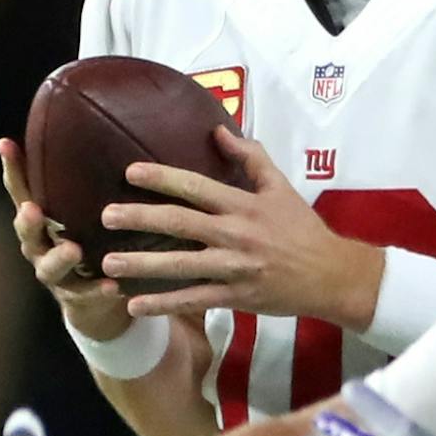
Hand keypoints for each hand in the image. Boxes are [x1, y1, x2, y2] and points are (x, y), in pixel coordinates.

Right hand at [0, 136, 127, 340]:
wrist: (102, 302)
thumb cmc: (95, 243)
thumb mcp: (90, 213)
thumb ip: (92, 183)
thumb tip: (116, 130)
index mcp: (42, 221)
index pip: (22, 191)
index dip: (12, 170)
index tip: (5, 143)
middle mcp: (40, 246)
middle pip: (26, 232)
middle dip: (27, 220)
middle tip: (33, 209)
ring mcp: (56, 275)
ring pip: (50, 267)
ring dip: (60, 258)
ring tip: (74, 250)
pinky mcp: (78, 299)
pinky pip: (86, 295)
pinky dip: (98, 290)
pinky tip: (112, 286)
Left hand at [100, 128, 382, 324]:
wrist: (331, 274)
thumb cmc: (303, 229)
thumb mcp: (281, 187)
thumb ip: (251, 158)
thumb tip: (220, 130)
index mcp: (245, 205)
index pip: (197, 187)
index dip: (163, 178)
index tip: (130, 172)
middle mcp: (237, 234)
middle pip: (181, 224)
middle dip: (140, 219)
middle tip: (105, 217)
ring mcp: (236, 268)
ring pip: (182, 265)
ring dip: (142, 265)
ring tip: (108, 264)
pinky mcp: (237, 297)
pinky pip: (195, 300)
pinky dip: (164, 304)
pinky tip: (134, 305)